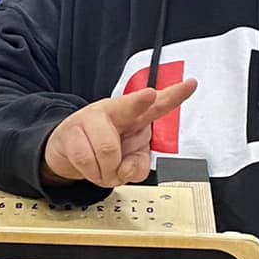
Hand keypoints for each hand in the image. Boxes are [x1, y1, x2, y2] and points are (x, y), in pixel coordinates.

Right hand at [43, 79, 196, 187]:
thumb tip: (126, 169)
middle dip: (141, 102)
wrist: (69, 152)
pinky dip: (92, 173)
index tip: (190, 85)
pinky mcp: (71, 131)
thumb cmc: (104, 150)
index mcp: (134, 115)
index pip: (158, 105)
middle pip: (129, 108)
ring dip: (107, 171)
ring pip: (107, 149)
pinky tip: (92, 168)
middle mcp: (114, 111)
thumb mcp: (129, 161)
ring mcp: (91, 119)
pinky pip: (87, 159)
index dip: (174, 96)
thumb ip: (137, 168)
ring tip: (105, 169)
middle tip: (143, 111)